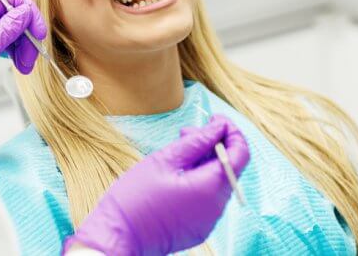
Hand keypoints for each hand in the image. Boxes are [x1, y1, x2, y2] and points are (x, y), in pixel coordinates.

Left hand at [0, 0, 46, 119]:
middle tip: (32, 56)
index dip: (28, 11)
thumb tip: (24, 12)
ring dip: (25, 46)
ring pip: (15, 29)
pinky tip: (21, 65)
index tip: (38, 31)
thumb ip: (4, 31)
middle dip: (28, 34)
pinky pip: (9, 41)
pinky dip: (19, 52)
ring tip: (25, 66)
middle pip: (15, 15)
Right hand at [66, 114, 249, 255]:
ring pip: (217, 182)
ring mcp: (208, 220)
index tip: (215, 119)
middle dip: (214, 144)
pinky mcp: (198, 228)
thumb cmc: (135, 197)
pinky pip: (207, 198)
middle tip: (187, 131)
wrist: (117, 237)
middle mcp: (216, 207)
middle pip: (229, 168)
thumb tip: (219, 127)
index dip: (231, 132)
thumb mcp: (165, 160)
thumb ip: (197, 141)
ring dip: (205, 162)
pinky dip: (199, 181)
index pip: (240, 154)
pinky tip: (177, 174)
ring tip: (178, 152)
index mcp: (210, 188)